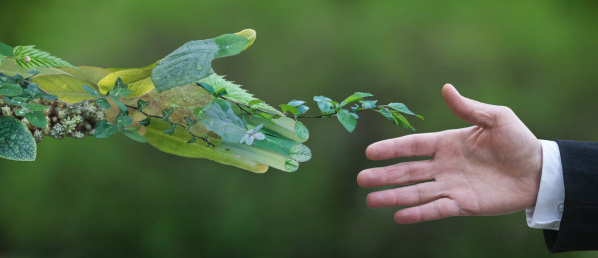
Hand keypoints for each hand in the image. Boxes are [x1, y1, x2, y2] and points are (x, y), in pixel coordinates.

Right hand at [358, 84, 542, 223]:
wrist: (539, 171)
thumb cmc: (519, 141)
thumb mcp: (497, 118)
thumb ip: (469, 108)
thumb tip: (446, 88)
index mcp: (448, 143)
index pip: (413, 146)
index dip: (392, 148)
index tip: (370, 152)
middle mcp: (444, 165)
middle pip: (407, 171)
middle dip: (384, 175)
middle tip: (361, 179)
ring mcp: (451, 186)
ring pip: (416, 192)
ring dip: (394, 196)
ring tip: (371, 201)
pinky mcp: (463, 204)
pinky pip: (436, 209)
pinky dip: (418, 213)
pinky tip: (399, 216)